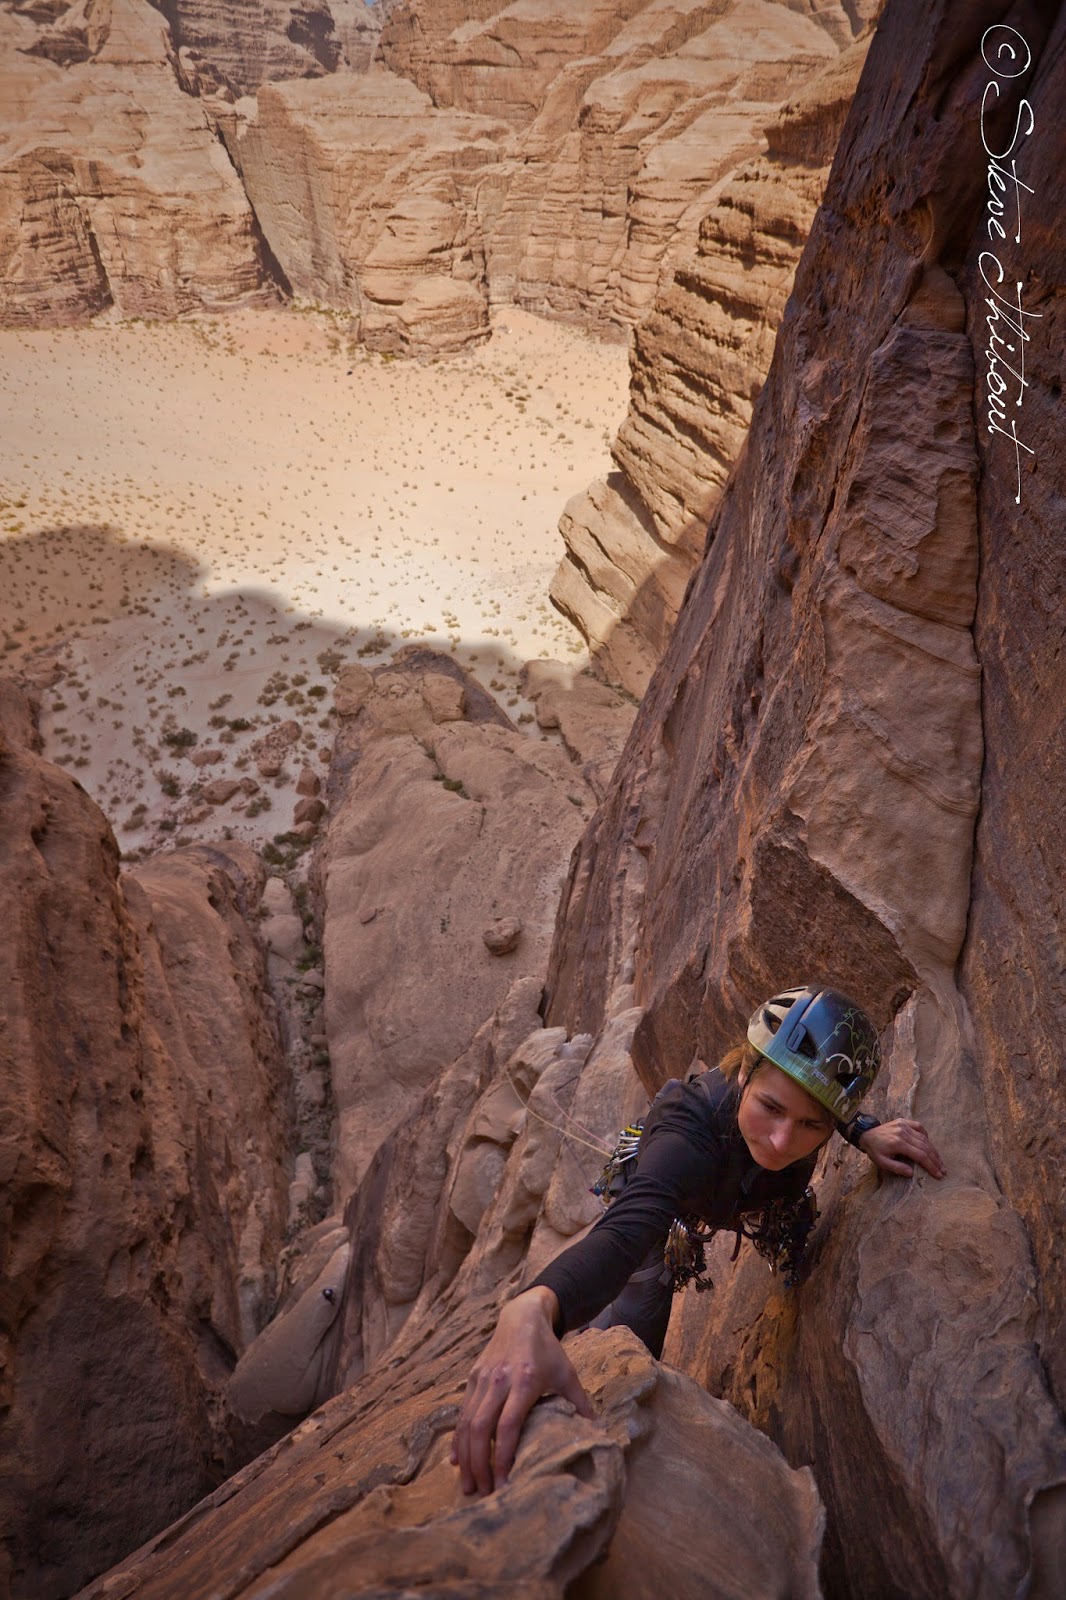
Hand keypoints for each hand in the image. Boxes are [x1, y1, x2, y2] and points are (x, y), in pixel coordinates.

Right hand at [450, 1285, 593, 1495]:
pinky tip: (456, 1461)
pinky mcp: (472, 1377)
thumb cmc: (548, 1350)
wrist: (522, 1317)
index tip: (505, 1484)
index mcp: (524, 1381)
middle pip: (480, 1429)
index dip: (503, 1457)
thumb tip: (598, 1433)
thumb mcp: (568, 1374)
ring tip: (468, 1486)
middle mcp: (498, 1381)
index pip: (507, 1425)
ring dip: (465, 1457)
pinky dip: (457, 1439)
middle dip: (479, 1465)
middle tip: (482, 1494)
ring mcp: (482, 1379)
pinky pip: (461, 1413)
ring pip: (466, 1423)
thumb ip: (580, 1404)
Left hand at [859, 1119, 945, 1178]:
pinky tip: (930, 1145)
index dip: (931, 1165)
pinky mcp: (903, 1121)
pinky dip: (926, 1136)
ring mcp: (904, 1125)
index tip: (938, 1174)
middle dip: (935, 1160)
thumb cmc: (874, 1150)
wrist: (866, 1133)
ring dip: (933, 1150)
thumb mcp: (882, 1162)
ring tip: (939, 1161)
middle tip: (943, 1170)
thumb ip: (897, 1168)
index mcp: (898, 1143)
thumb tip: (912, 1173)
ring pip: (924, 1138)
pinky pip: (919, 1127)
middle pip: (925, 1147)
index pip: (920, 1155)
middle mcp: (903, 1133)